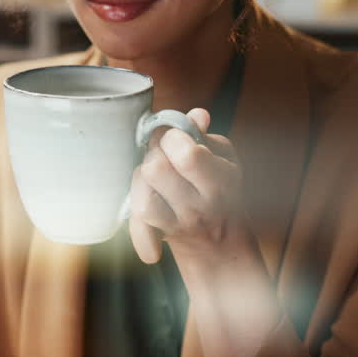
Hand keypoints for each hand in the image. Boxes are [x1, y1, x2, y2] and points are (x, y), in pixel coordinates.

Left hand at [128, 107, 244, 264]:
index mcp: (221, 182)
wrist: (219, 241)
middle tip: (163, 156)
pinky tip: (145, 204)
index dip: (172, 137)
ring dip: (142, 179)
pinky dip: (136, 212)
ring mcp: (180, 223)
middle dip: (154, 154)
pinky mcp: (161, 233)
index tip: (176, 138)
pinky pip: (137, 219)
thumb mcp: (221, 157)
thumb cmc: (217, 187)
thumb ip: (204, 134)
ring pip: (142, 194)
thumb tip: (197, 115)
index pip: (186, 156)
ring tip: (155, 178)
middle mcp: (201, 207)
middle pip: (156, 170)